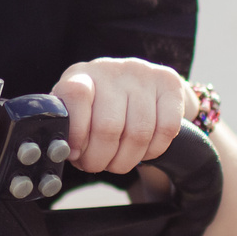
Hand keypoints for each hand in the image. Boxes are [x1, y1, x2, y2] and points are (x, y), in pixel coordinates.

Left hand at [54, 58, 189, 174]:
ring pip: (139, 133)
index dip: (75, 131)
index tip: (74, 152)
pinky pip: (166, 130)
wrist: (137, 84)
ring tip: (116, 162)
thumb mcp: (75, 111)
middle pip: (109, 127)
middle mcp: (112, 70)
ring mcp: (143, 74)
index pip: (75, 94)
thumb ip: (67, 128)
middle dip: (100, 158)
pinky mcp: (169, 83)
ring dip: (126, 160)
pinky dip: (153, 151)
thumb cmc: (98, 106)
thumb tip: (67, 151)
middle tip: (95, 165)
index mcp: (81, 76)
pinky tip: (141, 151)